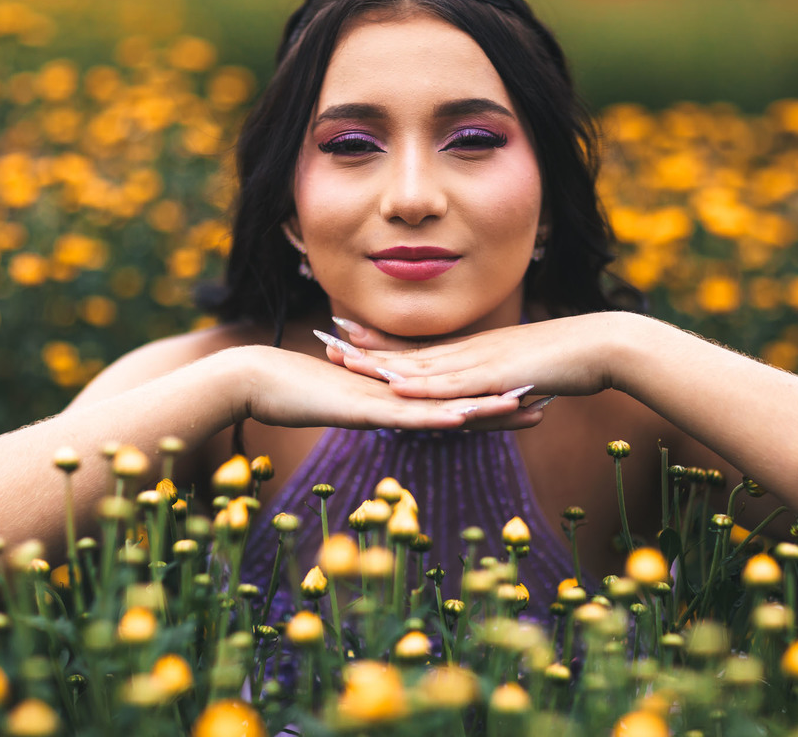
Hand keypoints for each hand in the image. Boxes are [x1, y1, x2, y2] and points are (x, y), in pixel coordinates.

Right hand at [227, 345, 527, 430]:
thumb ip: (359, 406)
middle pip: (457, 394)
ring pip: (442, 402)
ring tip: (528, 407)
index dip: (485, 393)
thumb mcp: (334, 405)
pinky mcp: (360, 407)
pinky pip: (406, 414)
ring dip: (485, 405)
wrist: (249, 379)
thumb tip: (378, 413)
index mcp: (391, 390)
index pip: (448, 393)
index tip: (522, 393)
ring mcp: (378, 396)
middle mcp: (393, 390)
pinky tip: (468, 418)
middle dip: (502, 397)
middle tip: (548, 396)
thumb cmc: (285, 393)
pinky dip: (439, 416)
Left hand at [320, 312, 619, 404]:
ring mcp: (481, 361)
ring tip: (344, 361)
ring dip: (382, 365)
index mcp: (473, 351)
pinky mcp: (498, 376)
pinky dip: (423, 386)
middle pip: (409, 352)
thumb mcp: (523, 376)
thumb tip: (482, 402)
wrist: (602, 346)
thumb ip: (497, 388)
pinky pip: (454, 385)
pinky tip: (397, 387)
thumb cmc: (569, 362)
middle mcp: (470, 352)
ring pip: (422, 366)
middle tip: (325, 338)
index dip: (380, 342)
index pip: (417, 349)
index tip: (346, 334)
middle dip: (366, 348)